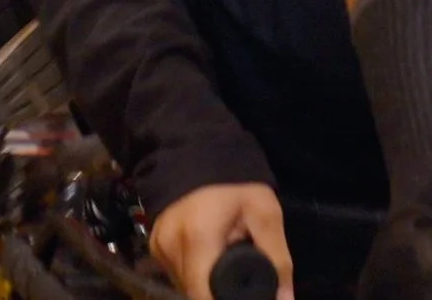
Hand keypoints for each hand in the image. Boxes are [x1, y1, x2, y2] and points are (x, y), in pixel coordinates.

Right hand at [149, 183, 291, 299]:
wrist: (197, 148)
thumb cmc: (236, 181)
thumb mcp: (265, 215)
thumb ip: (277, 261)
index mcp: (198, 239)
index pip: (205, 297)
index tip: (246, 297)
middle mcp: (170, 248)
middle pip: (196, 293)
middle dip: (220, 294)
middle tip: (241, 281)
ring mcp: (158, 247)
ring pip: (185, 286)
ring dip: (207, 286)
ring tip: (228, 267)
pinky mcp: (154, 245)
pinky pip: (177, 273)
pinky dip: (196, 274)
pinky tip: (211, 262)